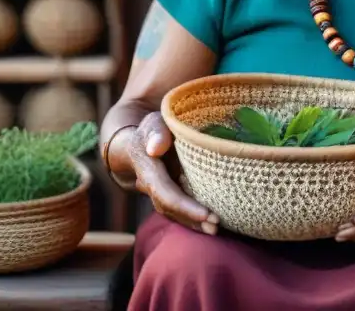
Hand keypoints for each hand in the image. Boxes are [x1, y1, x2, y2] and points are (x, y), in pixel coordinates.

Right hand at [120, 112, 218, 234]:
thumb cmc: (153, 128)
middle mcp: (150, 186)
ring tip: (216, 230)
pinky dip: (193, 219)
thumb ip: (156, 132)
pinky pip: (178, 210)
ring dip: (193, 223)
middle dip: (192, 219)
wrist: (138, 142)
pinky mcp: (168, 195)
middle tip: (216, 226)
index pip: (165, 192)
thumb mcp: (154, 123)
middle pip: (170, 207)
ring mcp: (158, 193)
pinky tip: (211, 224)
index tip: (206, 214)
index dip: (184, 206)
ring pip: (173, 213)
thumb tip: (155, 148)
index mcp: (147, 169)